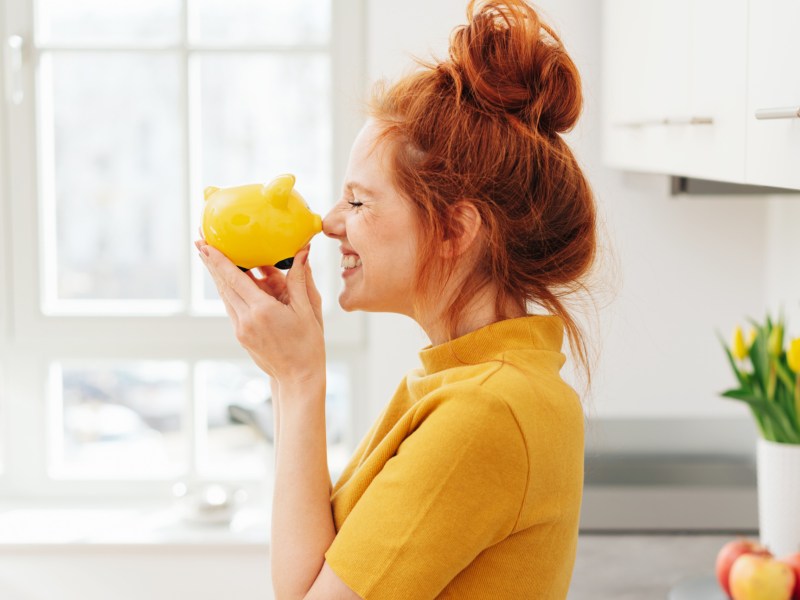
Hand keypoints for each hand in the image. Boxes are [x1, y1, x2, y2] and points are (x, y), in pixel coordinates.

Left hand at [196, 239, 324, 387]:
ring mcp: (241, 329)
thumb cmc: (308, 346)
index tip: (205, 243)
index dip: (219, 260)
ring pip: (225, 296)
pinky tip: (228, 280)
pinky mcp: (241, 335)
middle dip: (211, 262)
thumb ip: (300, 280)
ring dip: (217, 275)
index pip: (235, 278)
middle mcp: (246, 319)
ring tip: (209, 256)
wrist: (298, 378)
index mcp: (263, 311)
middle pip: (223, 285)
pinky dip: (229, 290)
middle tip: (200, 240)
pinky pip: (232, 307)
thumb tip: (302, 252)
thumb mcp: (308, 310)